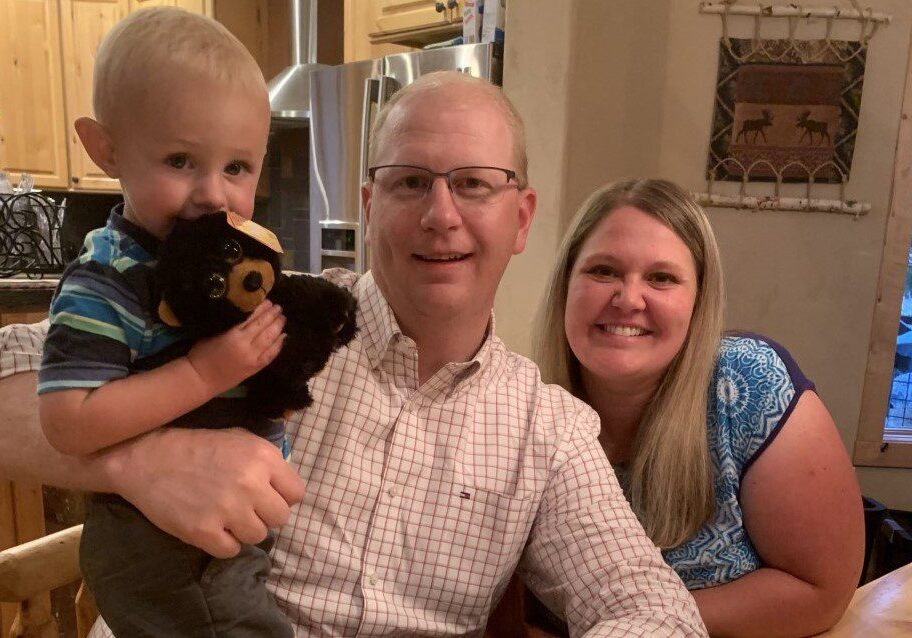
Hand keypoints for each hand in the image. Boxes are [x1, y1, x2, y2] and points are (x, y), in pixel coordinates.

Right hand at [100, 427, 305, 557]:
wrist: (147, 458)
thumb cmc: (197, 446)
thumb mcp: (240, 439)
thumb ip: (267, 461)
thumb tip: (285, 485)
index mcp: (263, 457)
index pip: (296, 494)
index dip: (282, 496)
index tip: (267, 496)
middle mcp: (251, 483)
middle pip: (281, 518)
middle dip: (265, 514)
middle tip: (245, 508)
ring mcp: (227, 509)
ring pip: (258, 537)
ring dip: (244, 530)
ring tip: (226, 516)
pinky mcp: (204, 531)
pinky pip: (231, 551)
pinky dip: (223, 543)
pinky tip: (211, 527)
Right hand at [186, 300, 285, 396]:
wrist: (200, 380)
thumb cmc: (201, 354)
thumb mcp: (212, 333)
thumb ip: (229, 324)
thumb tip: (244, 312)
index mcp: (232, 335)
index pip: (252, 318)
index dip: (262, 309)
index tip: (268, 301)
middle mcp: (245, 345)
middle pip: (264, 326)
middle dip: (273, 315)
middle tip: (279, 307)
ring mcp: (252, 358)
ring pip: (270, 339)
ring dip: (278, 327)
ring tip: (282, 318)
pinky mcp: (255, 368)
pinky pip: (271, 355)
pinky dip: (279, 345)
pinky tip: (284, 336)